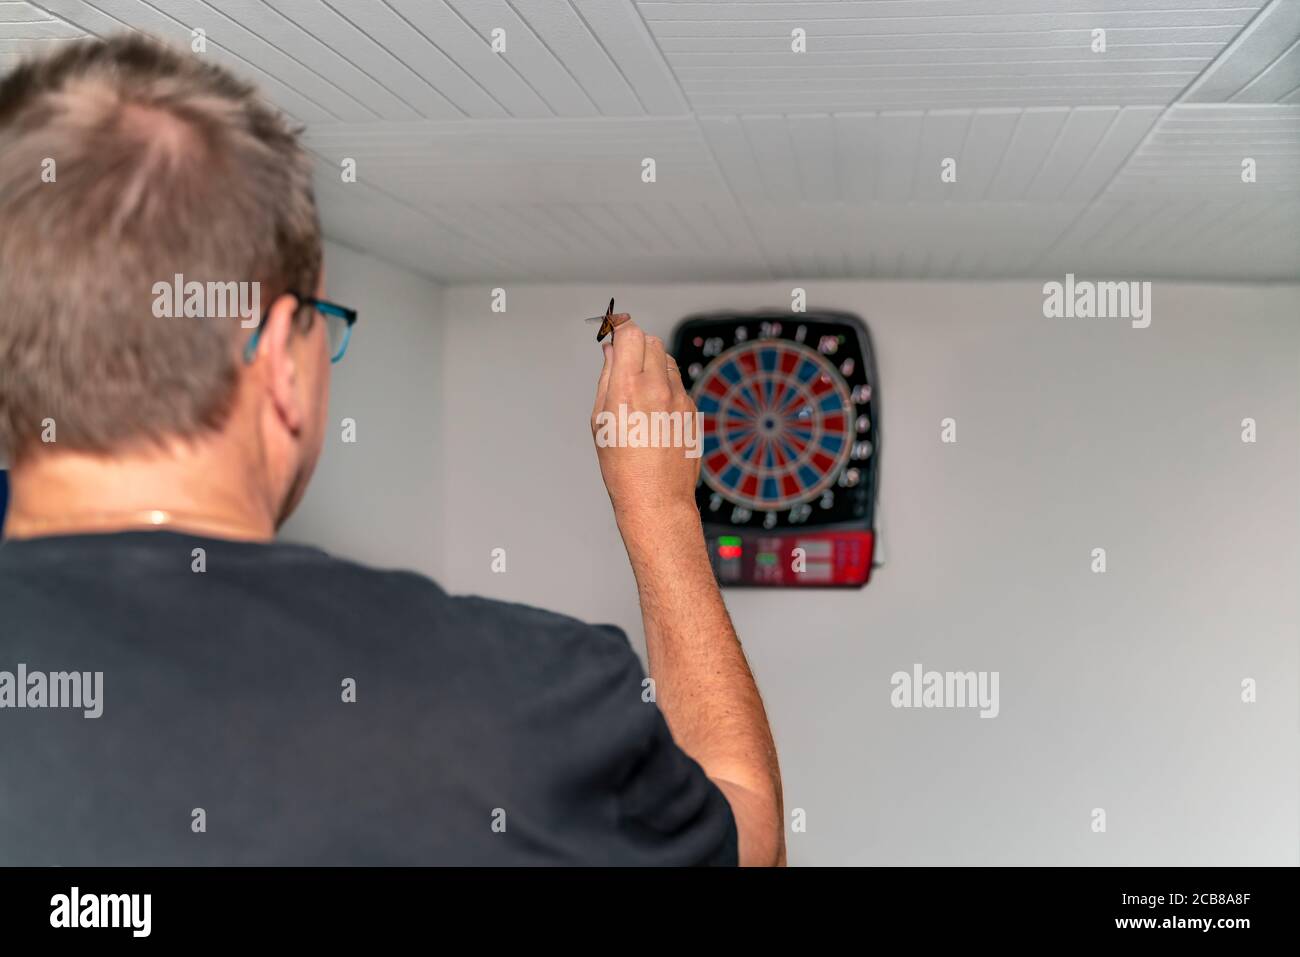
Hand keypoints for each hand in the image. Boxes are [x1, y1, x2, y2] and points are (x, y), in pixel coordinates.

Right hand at [591, 317, 701, 516]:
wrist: (656, 499)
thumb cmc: (623, 468)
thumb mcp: (600, 421)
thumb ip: (606, 378)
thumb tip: (611, 351)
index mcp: (628, 389)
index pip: (630, 334)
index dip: (620, 327)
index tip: (614, 329)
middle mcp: (657, 388)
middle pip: (651, 341)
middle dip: (636, 345)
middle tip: (624, 363)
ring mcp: (680, 398)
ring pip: (667, 360)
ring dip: (652, 365)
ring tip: (639, 394)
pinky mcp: (692, 410)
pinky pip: (678, 384)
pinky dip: (666, 387)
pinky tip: (654, 414)